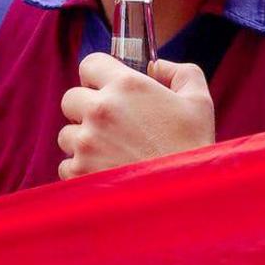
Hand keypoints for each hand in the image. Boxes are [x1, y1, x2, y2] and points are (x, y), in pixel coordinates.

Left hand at [58, 53, 214, 179]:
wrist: (184, 199)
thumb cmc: (192, 149)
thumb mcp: (199, 102)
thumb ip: (179, 73)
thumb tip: (156, 66)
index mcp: (126, 85)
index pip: (89, 64)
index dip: (97, 77)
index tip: (107, 90)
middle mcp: (100, 109)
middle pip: (71, 98)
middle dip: (86, 109)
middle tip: (110, 125)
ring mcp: (86, 142)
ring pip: (67, 133)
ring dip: (83, 141)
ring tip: (111, 153)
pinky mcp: (78, 171)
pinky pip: (66, 164)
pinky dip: (81, 169)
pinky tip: (107, 172)